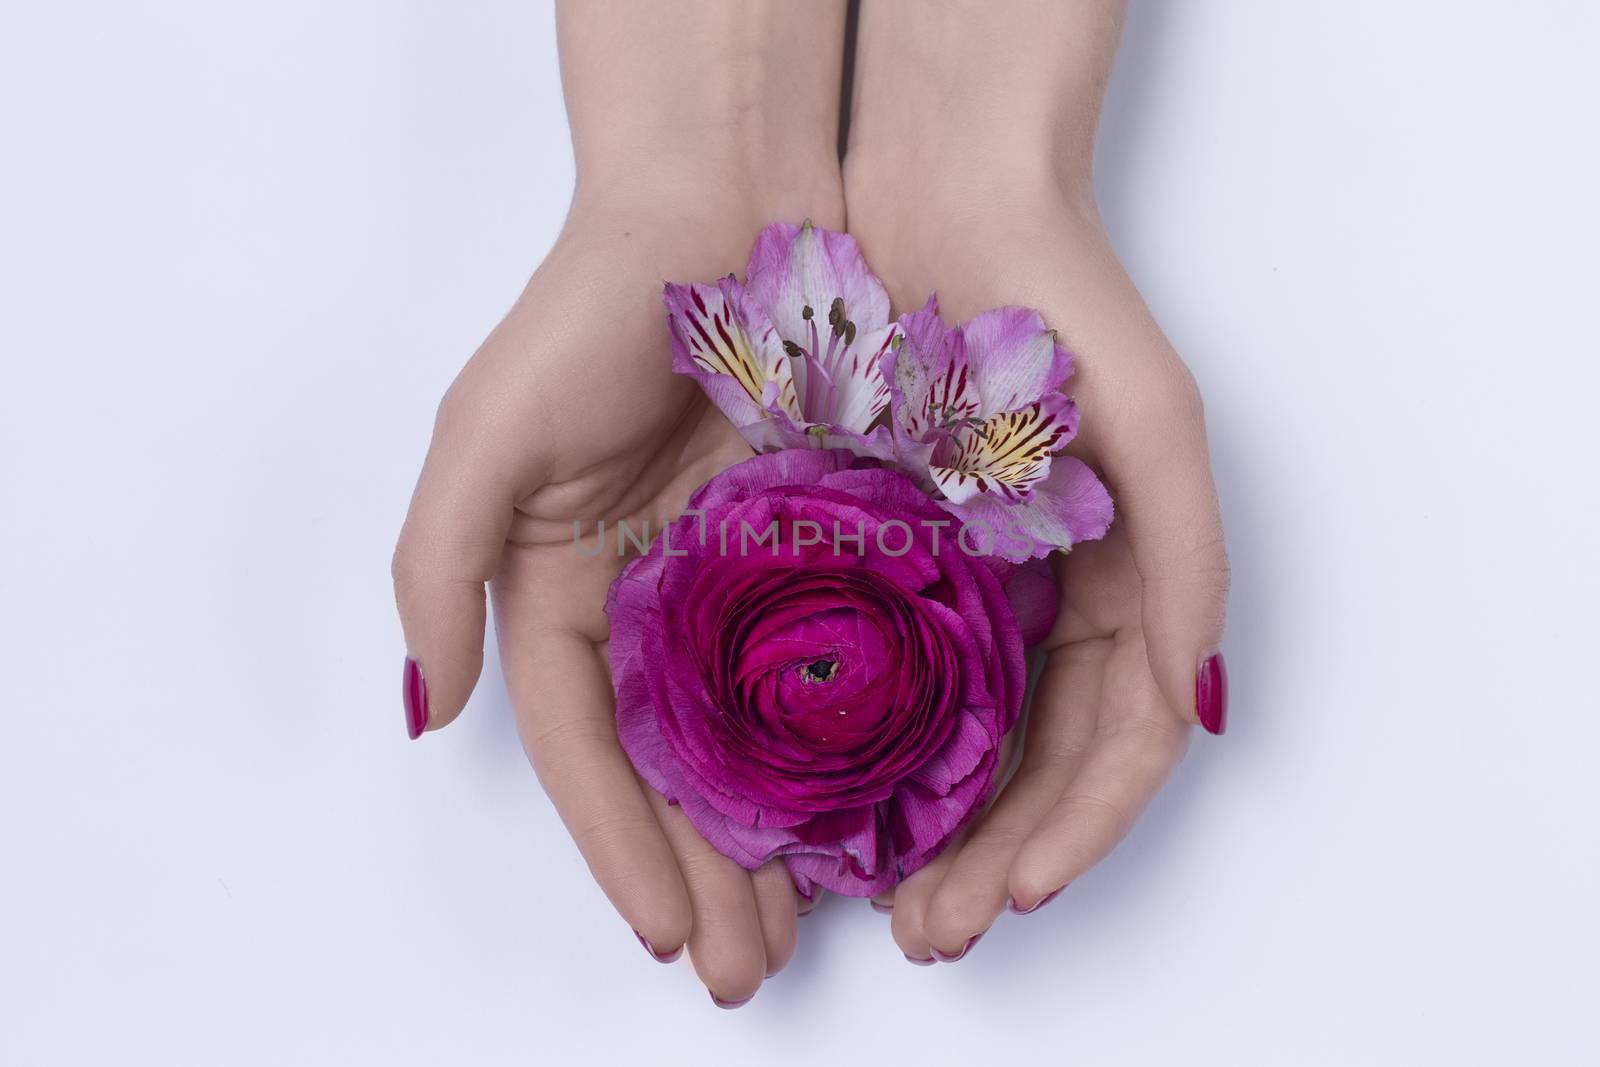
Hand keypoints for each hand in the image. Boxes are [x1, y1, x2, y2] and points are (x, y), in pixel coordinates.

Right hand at [393, 197, 837, 1001]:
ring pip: (760, 738)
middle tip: (748, 969)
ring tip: (805, 932)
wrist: (729, 199)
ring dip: (775, 837)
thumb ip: (440, 567)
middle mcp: (652, 599)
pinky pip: (841, 666)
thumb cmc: (595, 307)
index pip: (583, 748)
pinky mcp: (827, 544)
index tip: (667, 929)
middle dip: (704, 873)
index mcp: (563, 587)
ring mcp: (743, 579)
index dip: (618, 845)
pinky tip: (874, 813)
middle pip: (675, 768)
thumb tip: (431, 708)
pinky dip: (847, 744)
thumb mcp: (486, 433)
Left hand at [844, 179, 1229, 961]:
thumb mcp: (1158, 425)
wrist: (942, 202)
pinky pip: (887, 680)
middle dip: (995, 859)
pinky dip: (877, 755)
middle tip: (933, 935)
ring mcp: (970, 588)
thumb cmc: (1061, 305)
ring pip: (960, 744)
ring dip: (935, 833)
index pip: (1117, 743)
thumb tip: (1194, 700)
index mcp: (1126, 585)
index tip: (1015, 892)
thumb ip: (1186, 563)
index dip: (1078, 829)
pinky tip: (835, 807)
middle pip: (1036, 767)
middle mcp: (1051, 602)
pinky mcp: (887, 560)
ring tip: (884, 909)